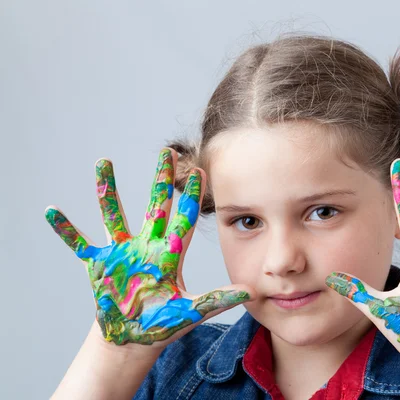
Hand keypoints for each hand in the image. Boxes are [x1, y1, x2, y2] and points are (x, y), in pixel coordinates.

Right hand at [46, 148, 251, 345]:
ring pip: (114, 214)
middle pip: (155, 206)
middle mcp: (146, 246)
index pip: (184, 219)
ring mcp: (121, 252)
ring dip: (108, 190)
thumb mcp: (192, 311)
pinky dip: (66, 231)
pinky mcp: (99, 264)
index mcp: (169, 255)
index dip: (192, 197)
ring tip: (102, 162)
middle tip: (168, 151)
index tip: (200, 171)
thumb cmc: (164, 324)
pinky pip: (80, 244)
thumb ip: (219, 299)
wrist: (134, 338)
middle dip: (161, 179)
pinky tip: (52, 211)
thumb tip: (252, 292)